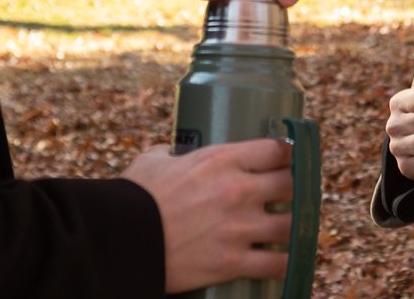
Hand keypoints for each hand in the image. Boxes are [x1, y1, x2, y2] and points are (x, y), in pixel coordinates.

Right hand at [122, 138, 294, 293]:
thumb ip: (174, 153)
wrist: (120, 241)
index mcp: (221, 160)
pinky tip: (285, 259)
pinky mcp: (232, 262)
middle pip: (291, 184)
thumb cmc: (133, 197)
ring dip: (293, 225)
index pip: (275, 150)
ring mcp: (238, 228)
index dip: (287, 154)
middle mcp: (237, 191)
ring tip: (289, 226)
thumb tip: (176, 153)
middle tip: (289, 194)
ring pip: (291, 224)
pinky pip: (276, 263)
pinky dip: (284, 262)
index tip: (288, 159)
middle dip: (294, 188)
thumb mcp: (155, 160)